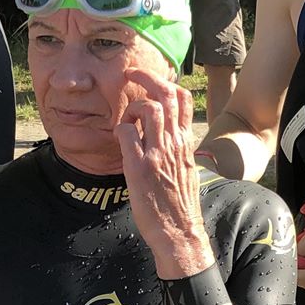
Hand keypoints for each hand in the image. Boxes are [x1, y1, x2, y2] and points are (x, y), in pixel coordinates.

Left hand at [116, 72, 212, 278]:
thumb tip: (161, 131)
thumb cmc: (179, 203)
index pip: (182, 99)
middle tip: (129, 73)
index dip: (165, 81)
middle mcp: (174, 143)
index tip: (150, 78)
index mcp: (186, 142)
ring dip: (131, 108)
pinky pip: (127, 133)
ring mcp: (158, 154)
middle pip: (165, 95)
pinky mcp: (140, 167)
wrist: (179, 231)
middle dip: (145, 77)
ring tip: (126, 120)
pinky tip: (119, 139)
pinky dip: (119, 129)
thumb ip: (175, 147)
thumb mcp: (185, 168)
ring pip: (148, 109)